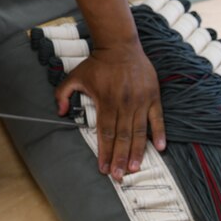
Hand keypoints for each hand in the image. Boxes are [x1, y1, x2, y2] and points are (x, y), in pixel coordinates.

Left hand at [54, 42, 162, 181]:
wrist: (120, 44)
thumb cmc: (97, 63)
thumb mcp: (75, 76)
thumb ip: (63, 94)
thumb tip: (59, 112)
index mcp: (105, 101)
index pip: (104, 133)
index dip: (104, 152)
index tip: (103, 168)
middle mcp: (124, 104)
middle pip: (122, 136)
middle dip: (119, 158)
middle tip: (118, 176)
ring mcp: (140, 100)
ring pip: (139, 131)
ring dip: (137, 151)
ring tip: (134, 168)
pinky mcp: (153, 96)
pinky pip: (158, 118)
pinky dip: (160, 133)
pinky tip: (160, 148)